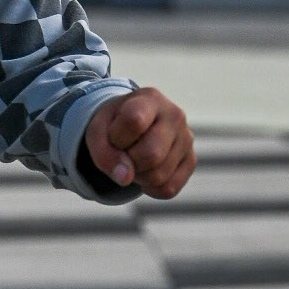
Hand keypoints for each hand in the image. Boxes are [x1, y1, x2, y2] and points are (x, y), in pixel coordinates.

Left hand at [84, 86, 194, 200]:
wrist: (132, 126)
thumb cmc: (115, 126)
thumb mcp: (98, 132)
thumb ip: (104, 152)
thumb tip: (125, 178)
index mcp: (150, 99)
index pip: (135, 121)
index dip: (117, 138)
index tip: (114, 136)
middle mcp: (175, 116)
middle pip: (151, 155)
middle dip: (129, 162)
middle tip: (124, 153)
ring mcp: (186, 139)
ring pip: (159, 176)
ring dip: (138, 177)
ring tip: (135, 160)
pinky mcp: (191, 161)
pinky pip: (168, 189)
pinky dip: (150, 188)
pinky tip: (146, 171)